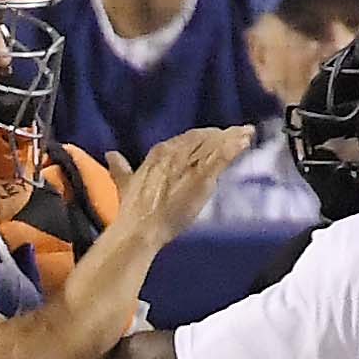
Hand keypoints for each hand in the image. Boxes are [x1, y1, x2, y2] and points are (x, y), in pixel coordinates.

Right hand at [111, 126, 253, 243]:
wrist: (140, 227)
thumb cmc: (133, 211)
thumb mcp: (125, 184)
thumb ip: (120, 169)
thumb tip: (110, 154)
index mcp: (158, 153)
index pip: (186, 139)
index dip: (203, 136)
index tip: (216, 135)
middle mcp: (174, 153)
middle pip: (203, 138)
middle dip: (222, 134)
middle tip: (240, 131)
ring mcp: (189, 165)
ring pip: (214, 145)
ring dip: (233, 137)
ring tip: (248, 133)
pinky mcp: (201, 178)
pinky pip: (220, 158)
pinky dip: (234, 149)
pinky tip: (245, 143)